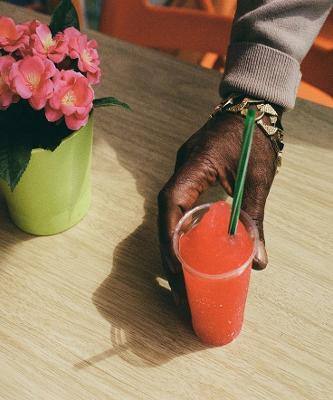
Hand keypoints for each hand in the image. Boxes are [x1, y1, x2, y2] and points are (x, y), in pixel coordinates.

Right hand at [158, 111, 277, 307]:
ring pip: (169, 217)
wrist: (250, 111)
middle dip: (170, 254)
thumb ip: (255, 219)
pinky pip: (178, 212)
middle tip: (179, 289)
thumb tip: (258, 263)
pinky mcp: (189, 181)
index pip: (171, 200)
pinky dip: (180, 237)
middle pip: (165, 216)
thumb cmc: (254, 140)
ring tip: (182, 284)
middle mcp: (182, 171)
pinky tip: (188, 258)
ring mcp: (183, 176)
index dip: (169, 234)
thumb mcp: (256, 180)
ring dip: (173, 250)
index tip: (175, 265)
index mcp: (195, 164)